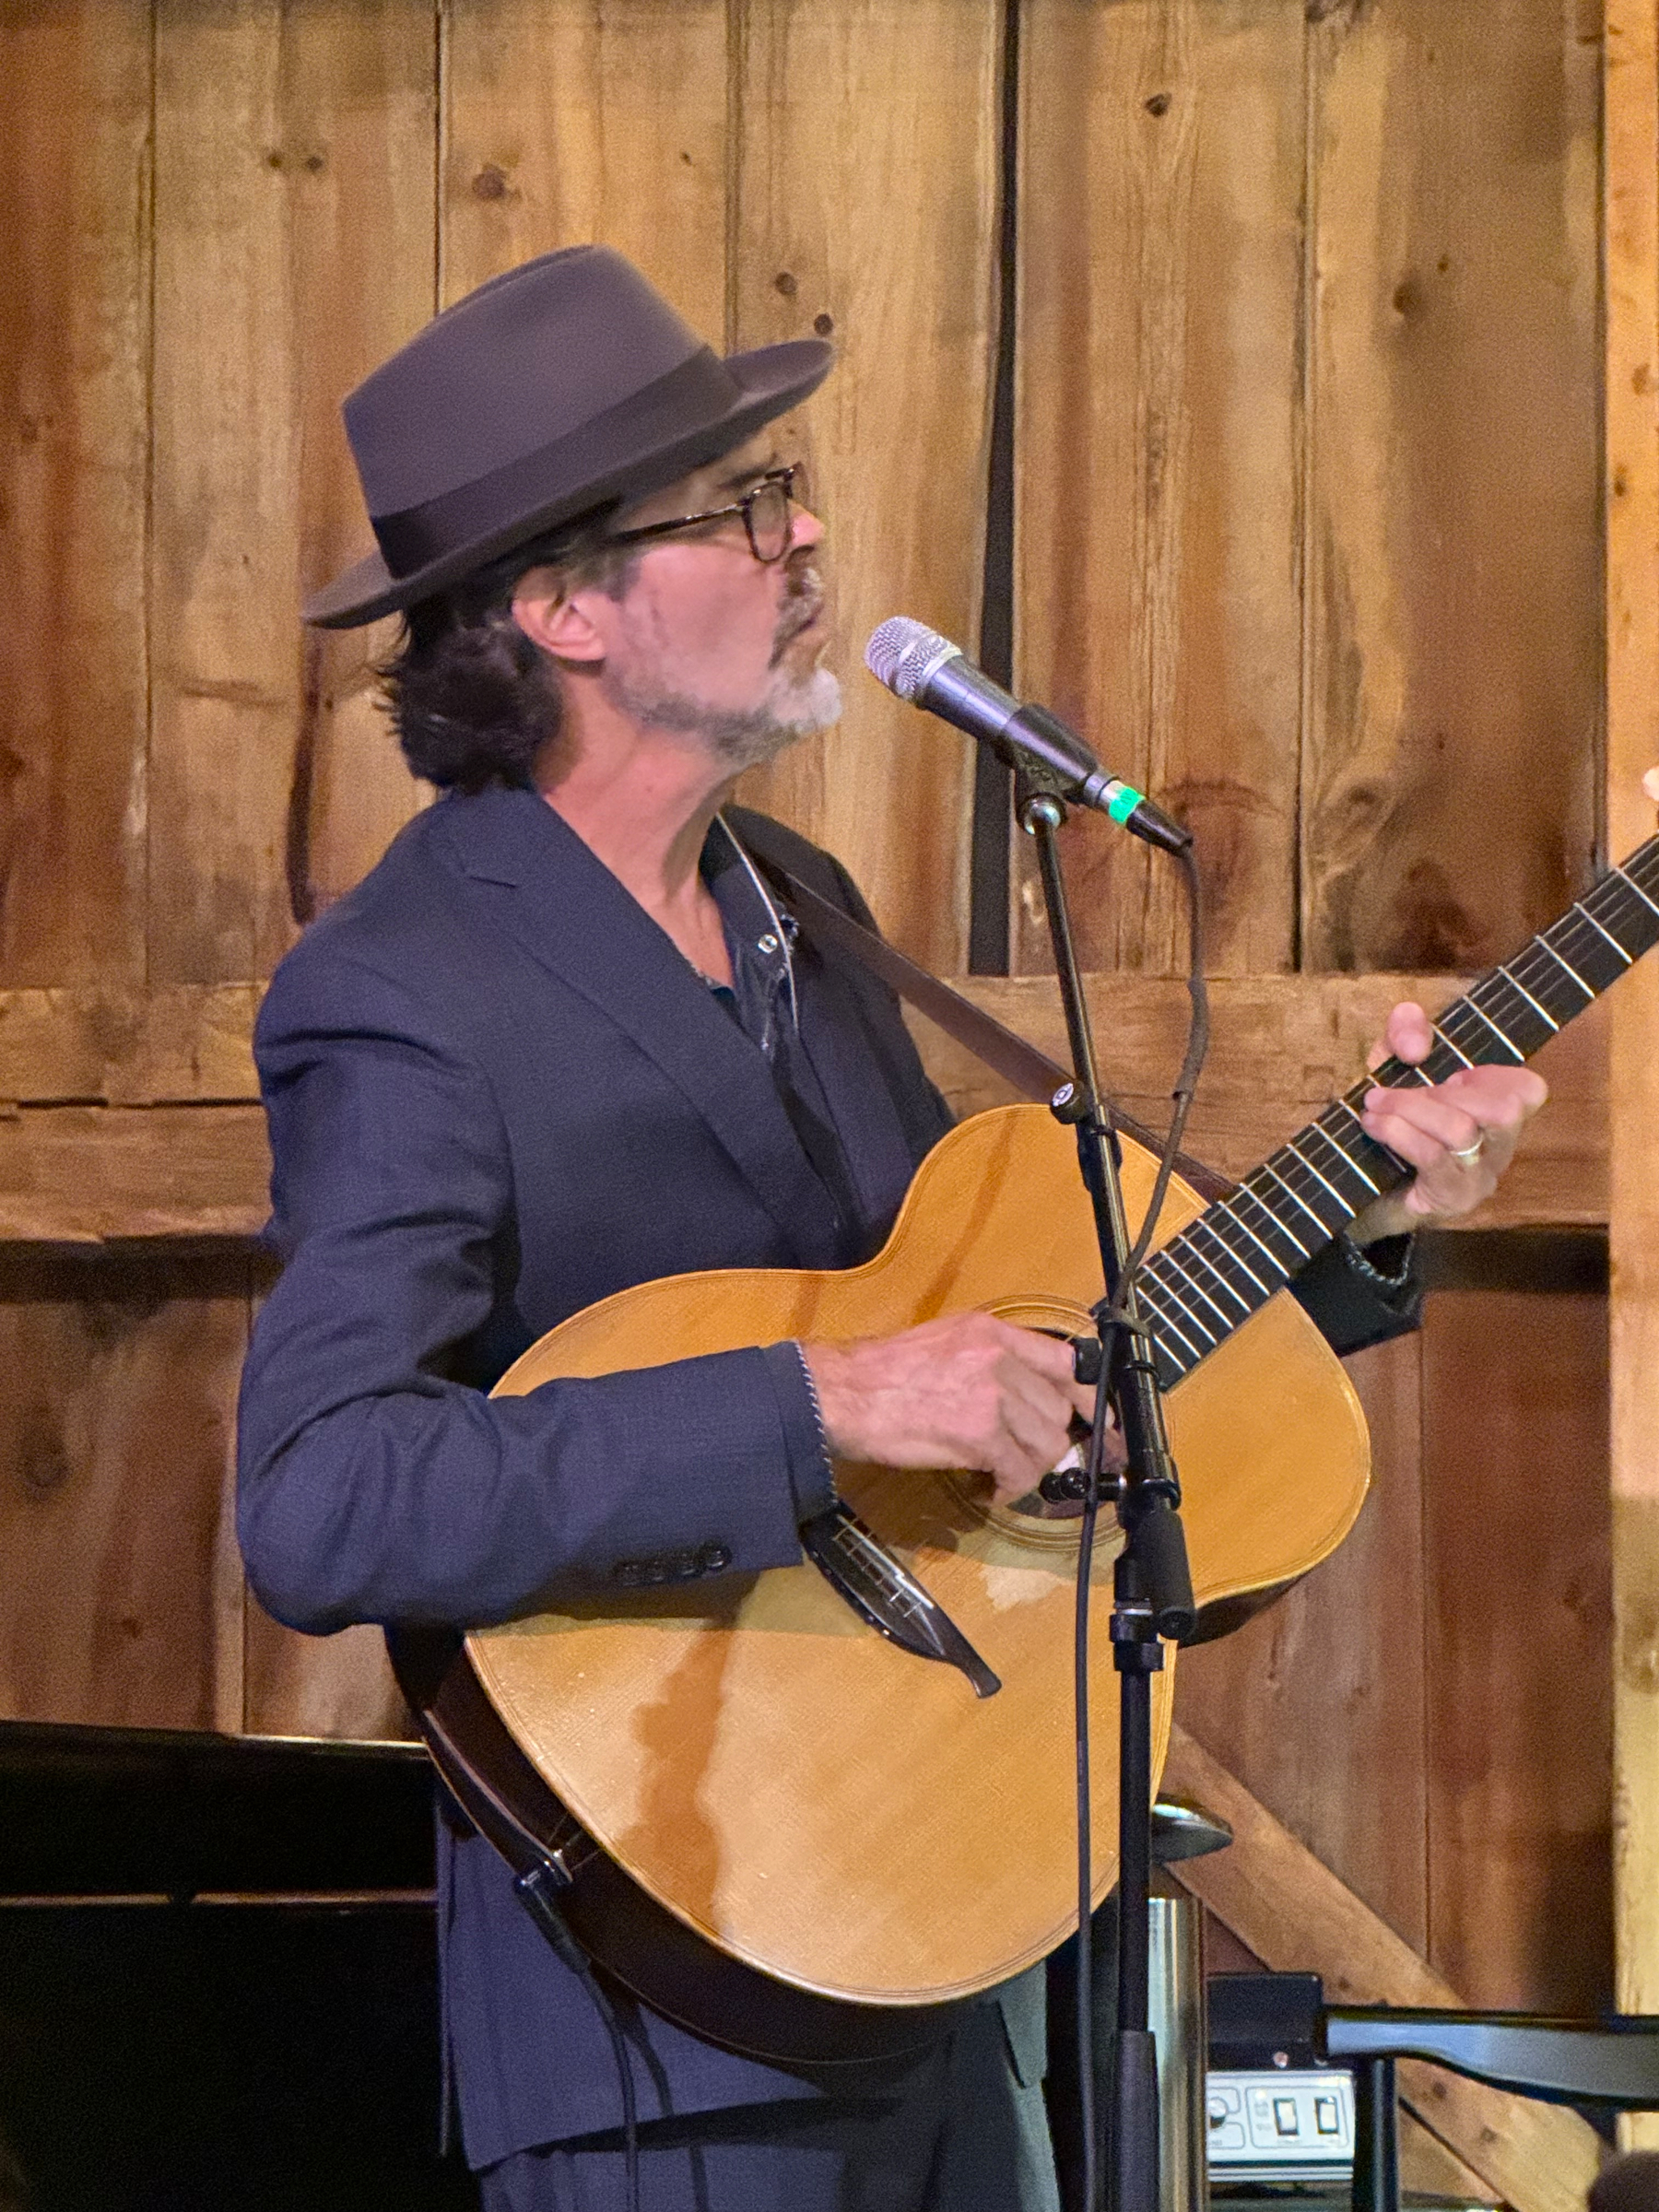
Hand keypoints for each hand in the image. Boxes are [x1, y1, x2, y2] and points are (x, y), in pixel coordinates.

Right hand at [800, 1312, 1104, 1506]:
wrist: (842, 1393)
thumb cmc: (883, 1374)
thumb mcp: (946, 1342)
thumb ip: (992, 1359)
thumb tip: (1026, 1397)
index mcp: (993, 1332)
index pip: (1066, 1362)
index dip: (1094, 1399)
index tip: (1105, 1425)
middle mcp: (999, 1358)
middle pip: (1059, 1410)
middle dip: (1051, 1444)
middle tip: (1042, 1464)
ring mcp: (991, 1394)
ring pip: (1045, 1443)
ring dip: (1030, 1469)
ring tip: (1005, 1476)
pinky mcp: (978, 1433)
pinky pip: (1018, 1469)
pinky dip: (1011, 1487)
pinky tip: (993, 1490)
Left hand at [1347, 1001, 1546, 1240]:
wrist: (1358, 1189)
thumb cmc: (1390, 1126)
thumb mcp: (1394, 1069)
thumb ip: (1404, 1036)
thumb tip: (1413, 1031)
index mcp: (1496, 1112)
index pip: (1529, 1090)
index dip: (1491, 1073)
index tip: (1450, 1075)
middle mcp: (1499, 1148)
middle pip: (1505, 1109)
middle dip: (1441, 1092)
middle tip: (1394, 1094)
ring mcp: (1479, 1178)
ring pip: (1462, 1130)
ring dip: (1409, 1108)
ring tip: (1373, 1106)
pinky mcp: (1452, 1199)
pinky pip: (1433, 1156)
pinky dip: (1398, 1132)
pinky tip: (1375, 1126)